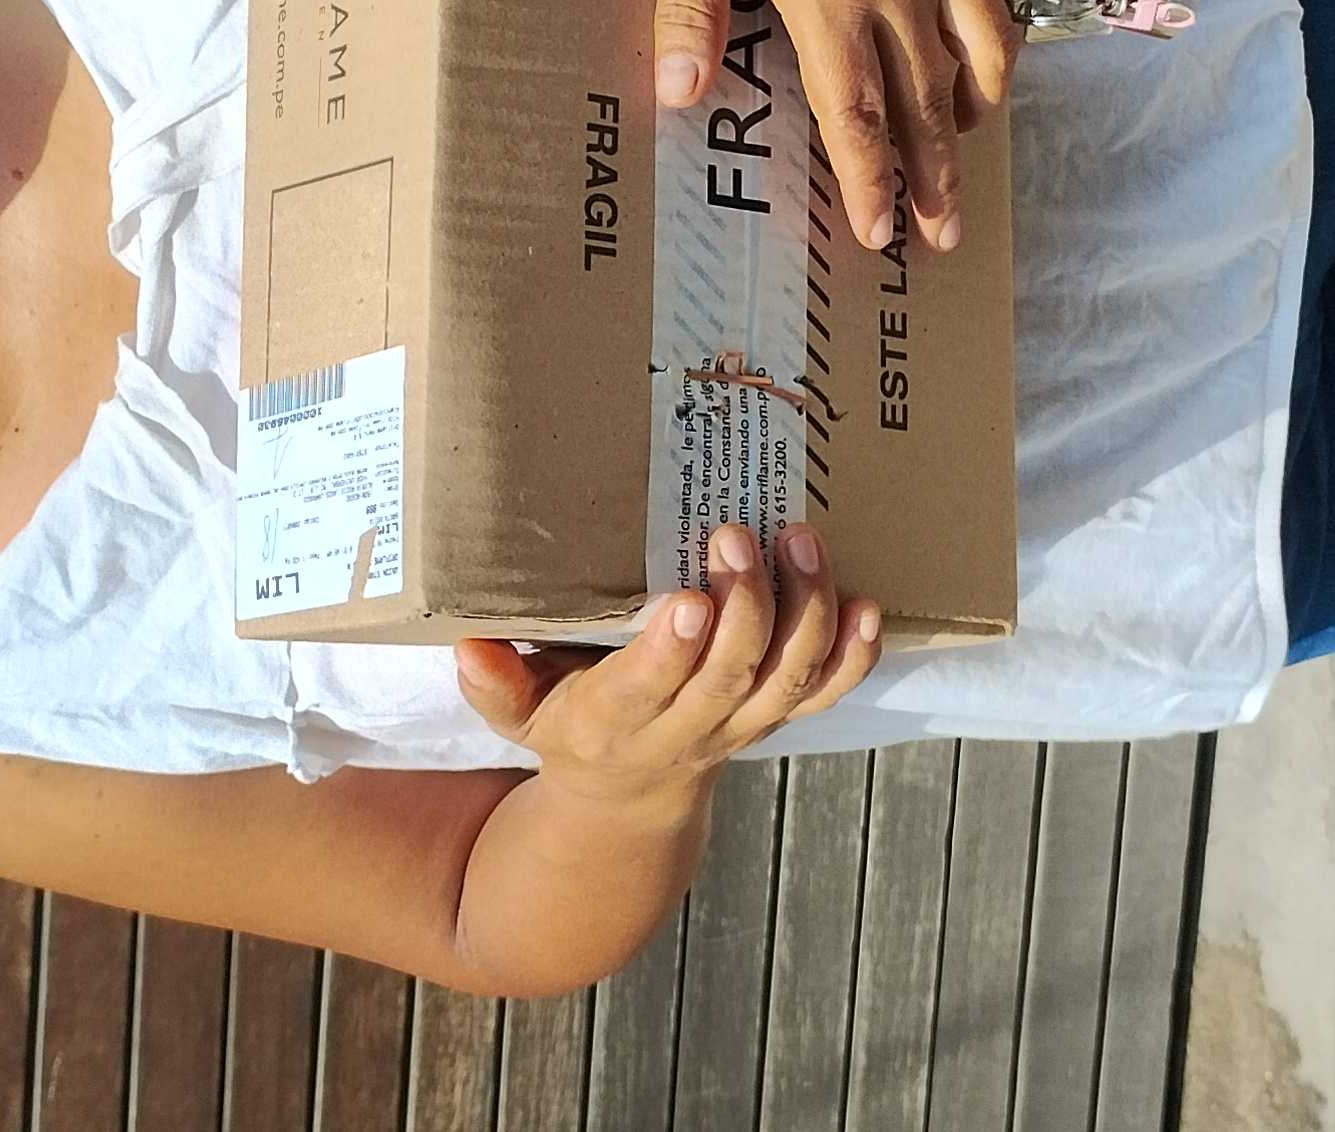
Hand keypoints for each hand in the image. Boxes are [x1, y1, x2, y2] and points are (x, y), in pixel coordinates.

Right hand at [453, 522, 882, 806]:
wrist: (630, 798)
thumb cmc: (571, 728)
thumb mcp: (518, 715)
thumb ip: (495, 683)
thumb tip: (467, 645)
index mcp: (614, 725)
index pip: (646, 692)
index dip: (671, 652)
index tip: (687, 598)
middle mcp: (686, 731)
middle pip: (730, 677)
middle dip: (744, 608)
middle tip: (738, 535)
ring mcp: (742, 727)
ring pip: (787, 681)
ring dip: (805, 613)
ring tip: (803, 541)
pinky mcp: (778, 715)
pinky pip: (827, 692)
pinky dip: (854, 655)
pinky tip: (867, 607)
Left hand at [654, 0, 1025, 252]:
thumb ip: (684, 12)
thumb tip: (675, 95)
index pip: (860, 114)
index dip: (873, 183)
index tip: (881, 235)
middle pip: (928, 101)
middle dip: (937, 176)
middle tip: (944, 233)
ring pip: (985, 42)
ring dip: (979, 100)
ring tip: (966, 133)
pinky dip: (1002, 5)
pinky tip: (991, 24)